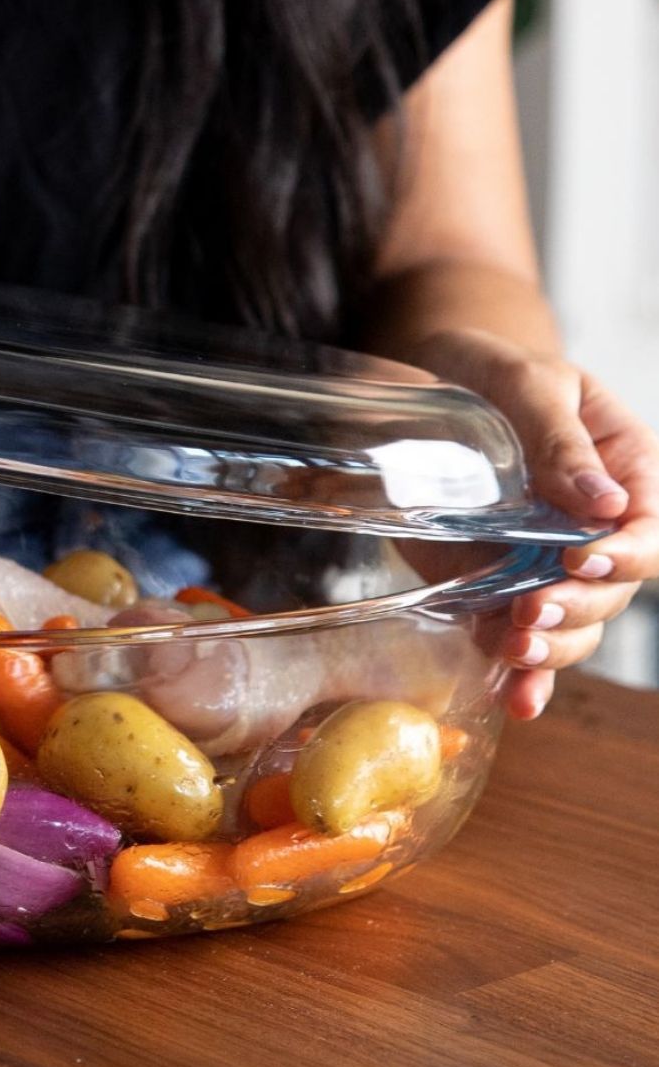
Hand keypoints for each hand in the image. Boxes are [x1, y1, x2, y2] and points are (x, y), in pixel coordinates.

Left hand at [414, 330, 658, 718]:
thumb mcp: (527, 383)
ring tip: (514, 649)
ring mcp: (545, 561)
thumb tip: (604, 502)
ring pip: (575, 625)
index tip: (582, 559)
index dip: (626, 554)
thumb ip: (559, 439)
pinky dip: (521, 670)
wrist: (429, 379)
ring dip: (552, 648)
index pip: (649, 528)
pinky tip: (514, 696)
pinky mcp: (497, 583)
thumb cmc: (491, 370)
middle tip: (529, 609)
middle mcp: (593, 528)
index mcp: (623, 470)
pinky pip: (522, 635)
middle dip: (577, 607)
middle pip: (613, 590)